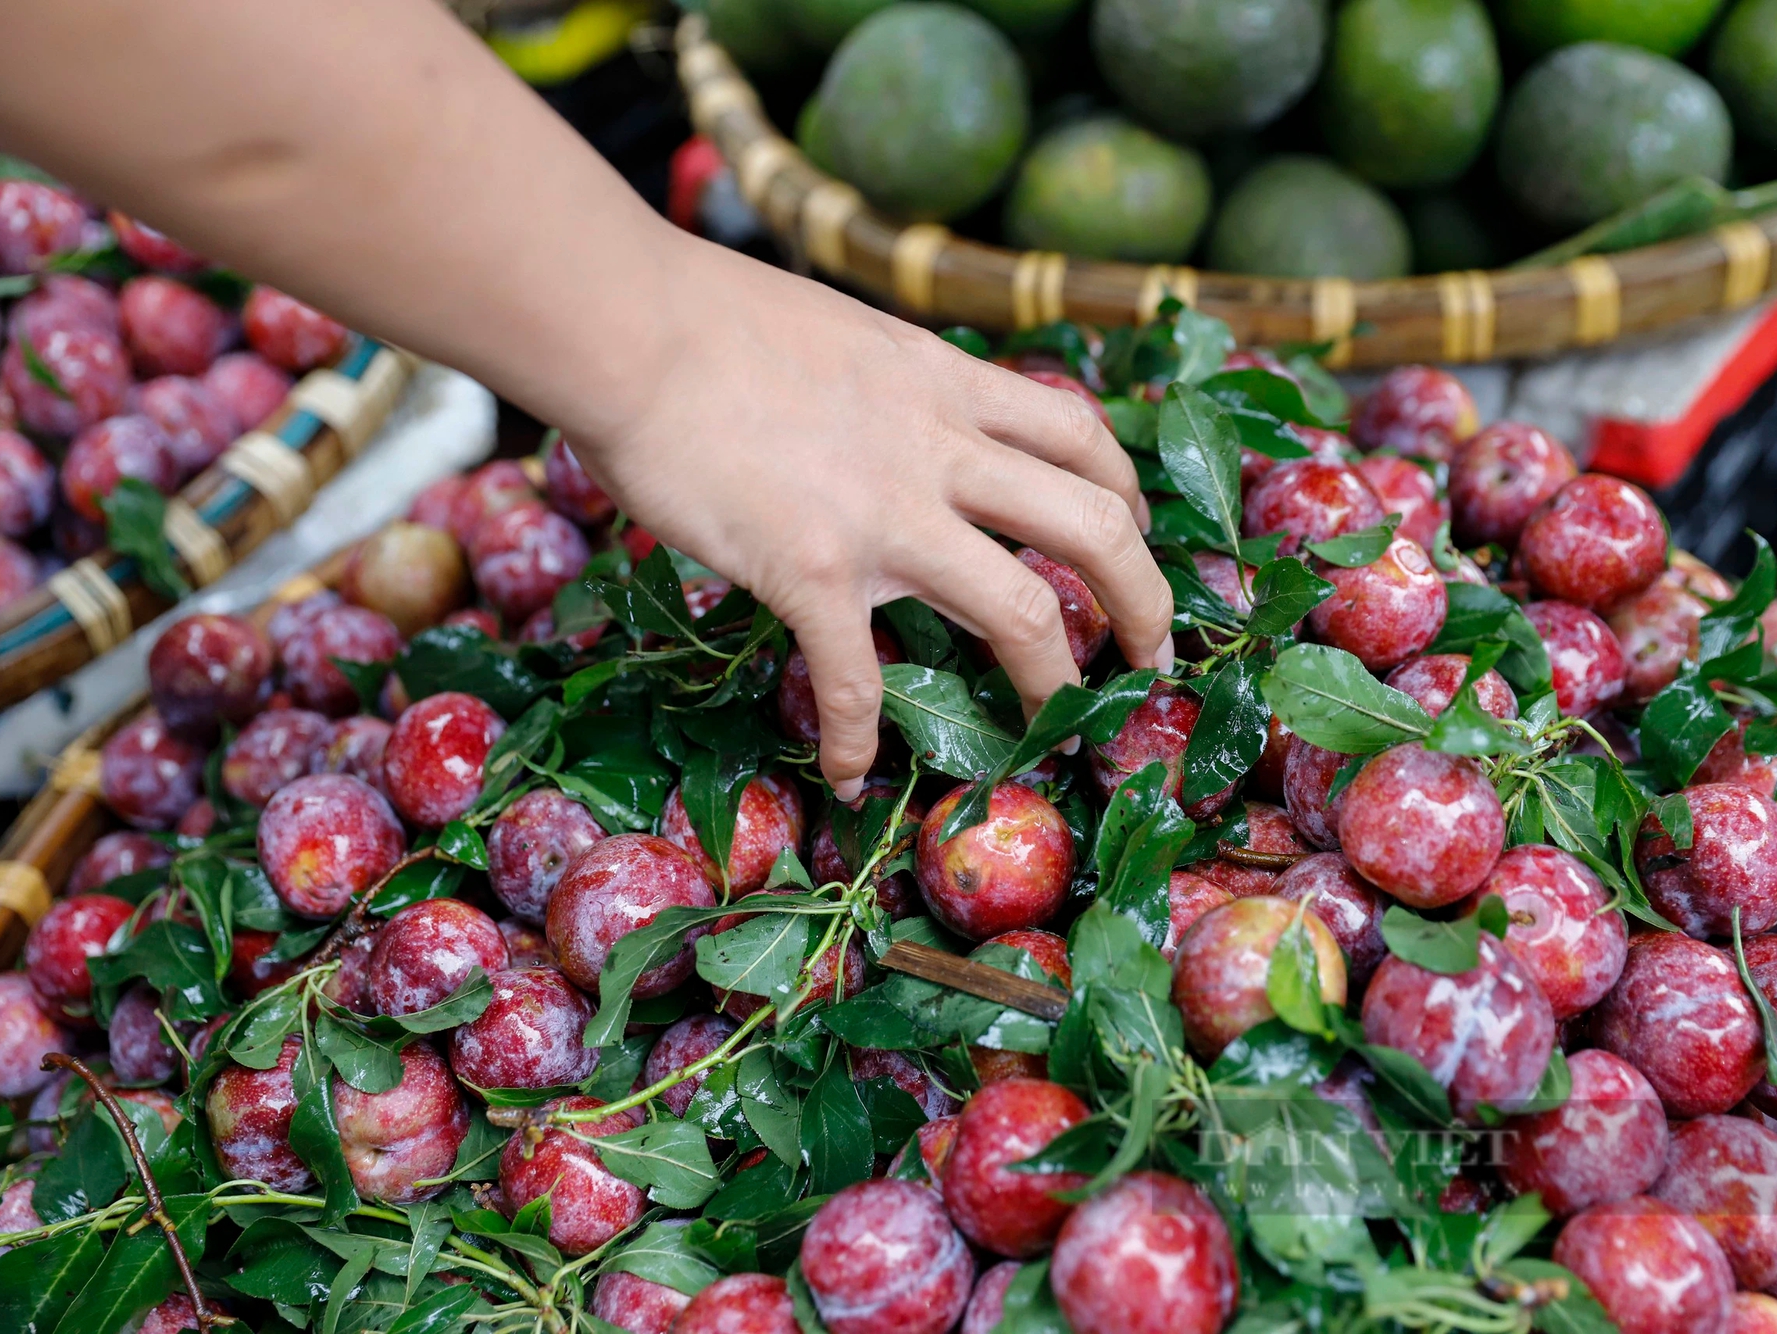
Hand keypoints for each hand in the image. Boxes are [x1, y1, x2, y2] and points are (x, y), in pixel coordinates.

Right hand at [557, 230, 1173, 799]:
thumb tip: (895, 419)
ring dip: (1055, 684)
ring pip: (1023, 612)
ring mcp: (885, 516)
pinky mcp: (813, 572)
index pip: (1081, 436)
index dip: (1125, 497)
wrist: (628, 327)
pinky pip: (857, 681)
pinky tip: (850, 774)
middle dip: (1144, 602)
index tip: (1128, 539)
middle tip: (1148, 657)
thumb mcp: (842, 333)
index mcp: (947, 383)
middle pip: (1096, 528)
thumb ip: (892, 385)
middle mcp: (940, 450)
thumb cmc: (706, 318)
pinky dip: (860, 740)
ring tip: (1059, 731)